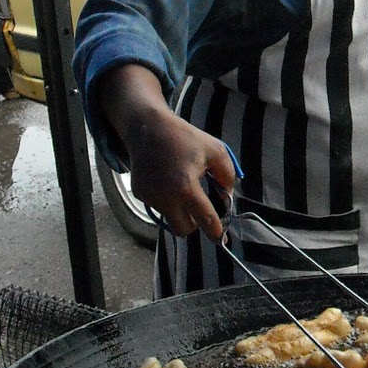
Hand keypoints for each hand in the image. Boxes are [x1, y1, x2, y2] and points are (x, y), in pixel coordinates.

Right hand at [127, 114, 235, 240]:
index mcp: (186, 187)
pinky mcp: (140, 194)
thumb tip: (228, 196)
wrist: (147, 128)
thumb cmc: (184, 137)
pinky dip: (165, 200)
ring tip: (181, 185)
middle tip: (200, 209)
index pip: (205, 219)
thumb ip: (227, 175)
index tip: (221, 240)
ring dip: (179, 210)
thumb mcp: (215, 150)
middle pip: (183, 230)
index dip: (215, 231)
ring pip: (169, 218)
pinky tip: (166, 180)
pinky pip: (157, 206)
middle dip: (194, 224)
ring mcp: (150, 197)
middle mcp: (165, 197)